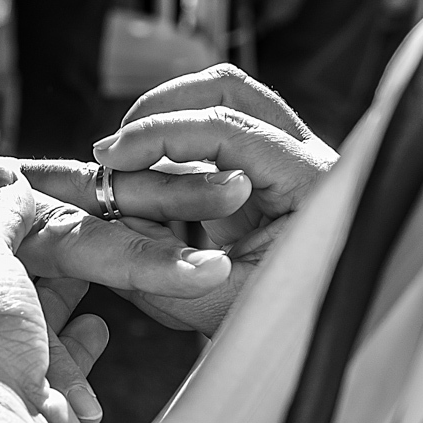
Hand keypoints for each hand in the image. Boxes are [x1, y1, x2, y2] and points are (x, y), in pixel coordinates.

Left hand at [0, 168, 106, 422]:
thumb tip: (6, 175)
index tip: (33, 199)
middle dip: (34, 268)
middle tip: (70, 232)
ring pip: (18, 329)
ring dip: (56, 305)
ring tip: (90, 272)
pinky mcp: (5, 412)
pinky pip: (40, 371)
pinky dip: (69, 351)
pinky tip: (96, 328)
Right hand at [93, 64, 338, 333]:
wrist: (297, 332)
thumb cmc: (267, 322)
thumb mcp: (215, 302)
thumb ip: (166, 262)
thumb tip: (116, 214)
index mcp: (311, 187)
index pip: (230, 129)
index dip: (161, 135)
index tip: (111, 157)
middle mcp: (307, 159)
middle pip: (231, 90)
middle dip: (162, 107)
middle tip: (115, 148)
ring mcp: (287, 156)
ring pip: (224, 98)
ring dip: (167, 115)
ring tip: (125, 154)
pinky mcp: (265, 166)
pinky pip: (215, 130)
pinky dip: (173, 140)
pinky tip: (143, 170)